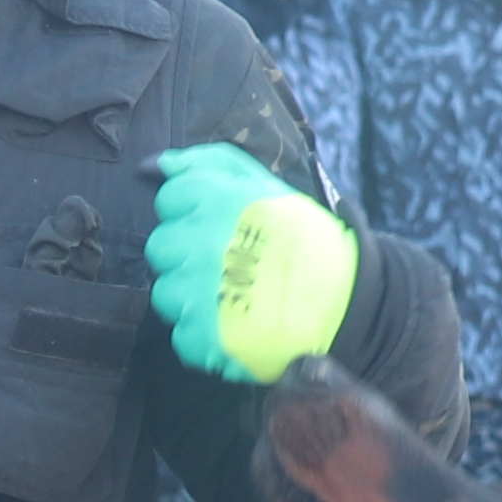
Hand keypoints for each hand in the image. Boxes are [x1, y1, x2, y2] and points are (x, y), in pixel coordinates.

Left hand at [143, 142, 358, 381]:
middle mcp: (201, 245)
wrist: (342, 303)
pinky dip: (202, 331)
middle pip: (160, 245)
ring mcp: (197, 295)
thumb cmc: (305, 239)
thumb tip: (160, 164)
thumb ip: (210, 164)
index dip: (193, 210)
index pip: (170, 197)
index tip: (219, 225)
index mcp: (218, 202)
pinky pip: (180, 332)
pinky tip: (232, 322)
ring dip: (190, 293)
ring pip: (165, 290)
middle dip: (187, 252)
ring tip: (231, 294)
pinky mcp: (199, 337)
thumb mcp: (265, 185)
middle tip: (226, 262)